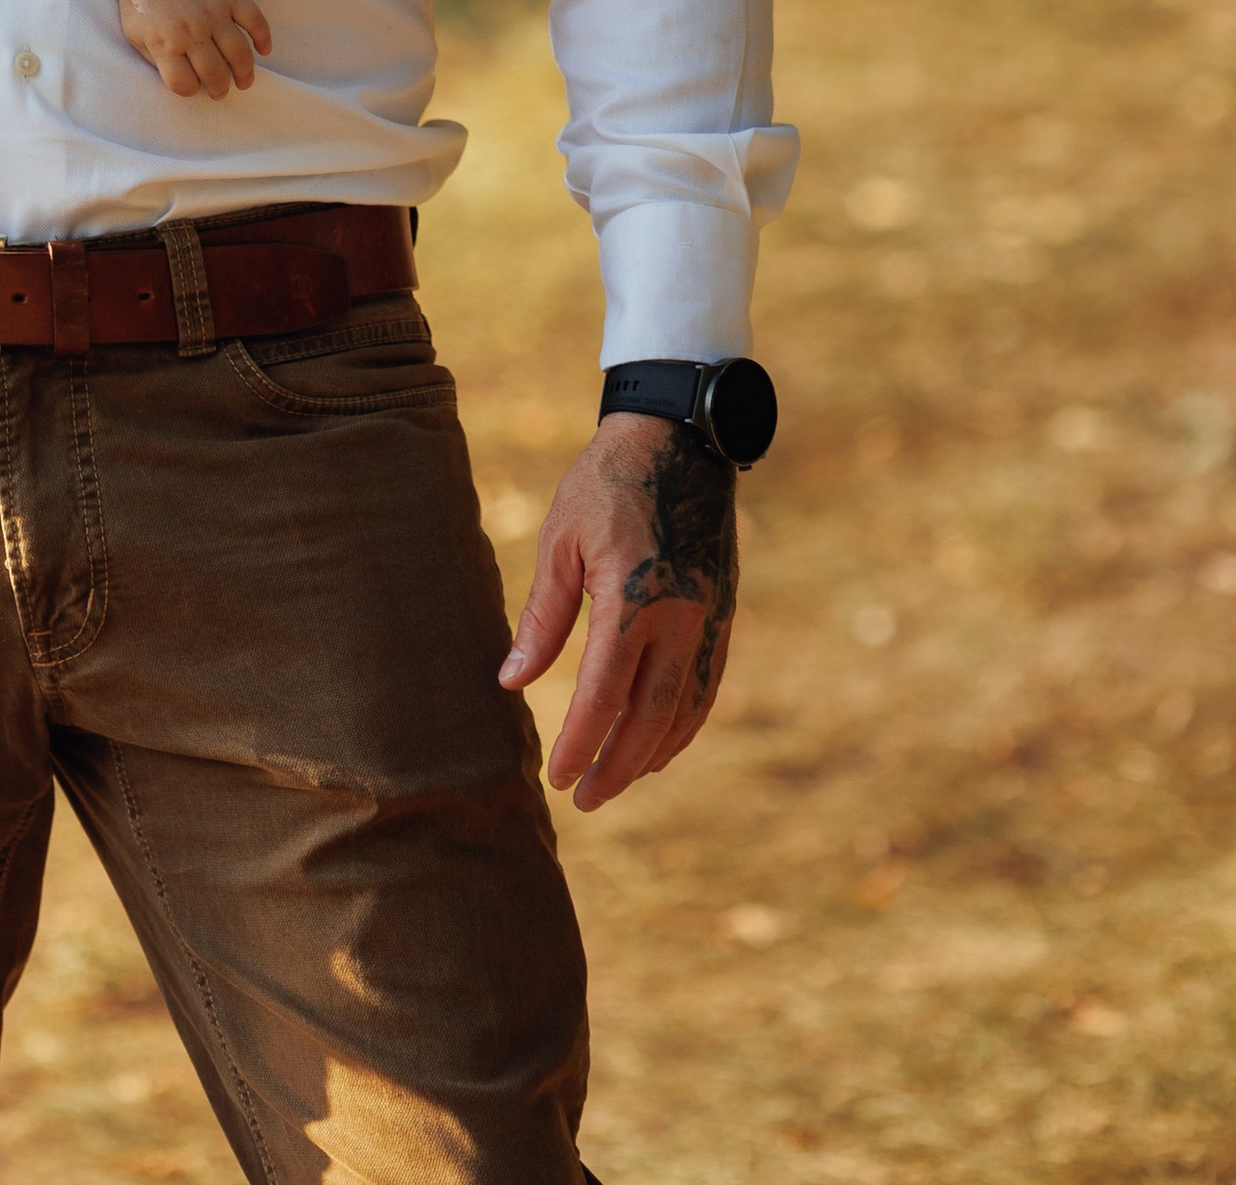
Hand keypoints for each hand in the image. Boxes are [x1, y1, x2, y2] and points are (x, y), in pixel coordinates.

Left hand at [115, 0, 272, 100]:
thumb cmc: (141, 0)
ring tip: (244, 80)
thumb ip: (155, 60)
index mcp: (164, 44)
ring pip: (239, 53)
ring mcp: (213, 12)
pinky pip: (255, 21)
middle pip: (215, 74)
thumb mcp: (134, 36)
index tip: (195, 87)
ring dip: (245, 73)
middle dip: (220, 89)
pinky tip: (263, 49)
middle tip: (222, 91)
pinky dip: (263, 38)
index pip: (184, 84)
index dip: (191, 90)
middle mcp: (191, 31)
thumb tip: (180, 79)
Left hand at [499, 413, 738, 810]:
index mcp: (633, 599)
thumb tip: (511, 683)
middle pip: (650, 718)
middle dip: (617, 767)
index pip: (604, 696)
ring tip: (617, 780)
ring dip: (652, 754)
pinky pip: (707, 684)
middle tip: (584, 799)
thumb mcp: (560, 540)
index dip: (579, 743)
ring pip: (686, 710)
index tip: (556, 777)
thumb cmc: (606, 482)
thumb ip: (541, 616)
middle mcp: (680, 617)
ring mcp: (710, 617)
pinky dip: (684, 723)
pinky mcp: (724, 611)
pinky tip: (660, 741)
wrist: (679, 436)